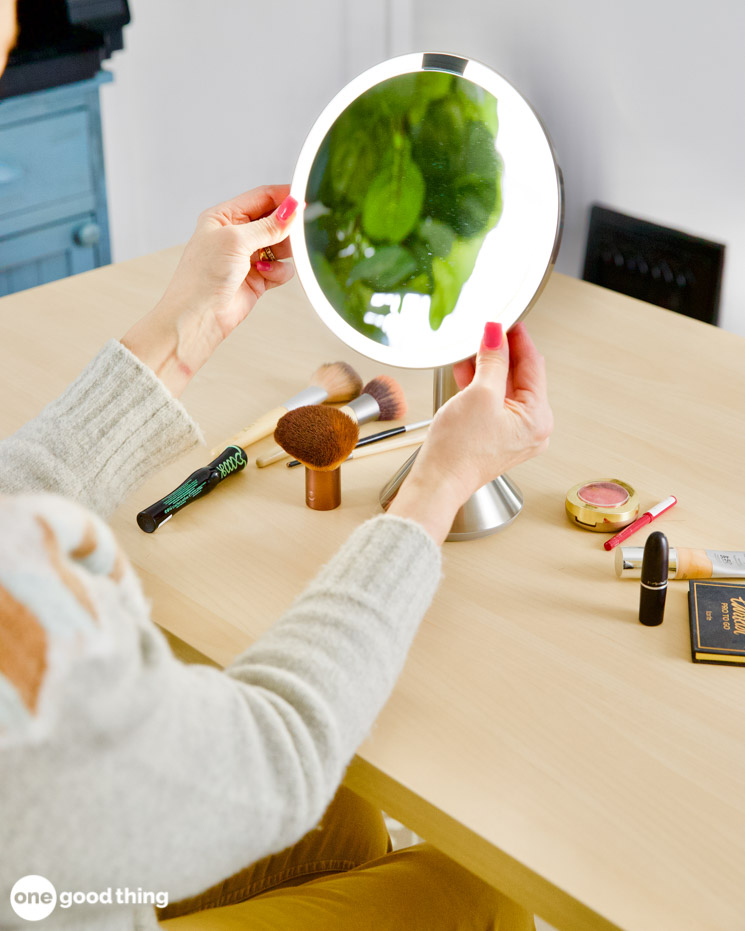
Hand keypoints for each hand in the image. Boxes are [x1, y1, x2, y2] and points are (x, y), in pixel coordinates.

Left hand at [121, 186, 299, 396]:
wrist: (198, 316)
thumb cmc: (204, 276)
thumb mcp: (236, 240)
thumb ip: (268, 225)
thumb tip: (292, 208)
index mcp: (225, 216)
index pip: (262, 197)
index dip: (284, 197)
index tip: (305, 199)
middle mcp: (237, 235)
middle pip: (275, 220)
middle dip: (287, 227)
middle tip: (299, 233)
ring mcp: (248, 257)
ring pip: (281, 245)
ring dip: (284, 252)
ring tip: (273, 258)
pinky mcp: (258, 278)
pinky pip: (281, 268)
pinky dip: (279, 271)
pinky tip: (265, 275)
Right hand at [387, 321, 552, 543]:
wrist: (438, 483)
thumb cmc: (458, 451)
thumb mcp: (479, 394)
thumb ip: (492, 360)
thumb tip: (497, 335)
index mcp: (538, 418)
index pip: (533, 366)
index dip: (518, 339)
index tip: (507, 320)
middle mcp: (533, 429)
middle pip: (521, 378)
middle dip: (501, 354)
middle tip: (487, 332)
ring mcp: (516, 436)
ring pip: (506, 391)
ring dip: (489, 369)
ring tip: (472, 350)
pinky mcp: (498, 440)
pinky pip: (495, 405)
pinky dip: (482, 388)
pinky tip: (467, 374)